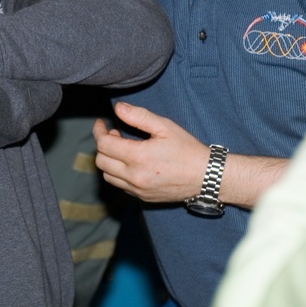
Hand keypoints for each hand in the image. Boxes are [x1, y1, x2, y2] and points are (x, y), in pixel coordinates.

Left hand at [92, 101, 207, 202]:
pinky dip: (118, 173)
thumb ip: (139, 116)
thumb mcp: (165, 127)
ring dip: (108, 161)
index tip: (101, 123)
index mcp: (138, 157)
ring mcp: (138, 190)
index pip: (104, 145)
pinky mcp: (142, 198)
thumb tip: (118, 108)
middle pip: (101, 161)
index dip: (99, 131)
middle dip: (103, 145)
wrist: (206, 177)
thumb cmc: (187, 149)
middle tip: (115, 134)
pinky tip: (130, 163)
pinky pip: (120, 186)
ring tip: (122, 149)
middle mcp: (134, 176)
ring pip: (107, 175)